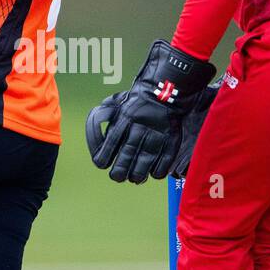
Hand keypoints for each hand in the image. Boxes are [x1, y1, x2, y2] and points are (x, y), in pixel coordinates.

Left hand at [85, 40, 215, 182]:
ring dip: (136, 176)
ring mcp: (155, 137)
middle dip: (118, 174)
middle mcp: (138, 131)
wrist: (163, 91)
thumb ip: (106, 124)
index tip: (103, 163)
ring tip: (134, 178)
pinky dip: (156, 172)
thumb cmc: (136, 102)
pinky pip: (162, 164)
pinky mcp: (170, 141)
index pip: (107, 149)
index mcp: (123, 122)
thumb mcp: (117, 108)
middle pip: (125, 161)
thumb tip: (99, 146)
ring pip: (143, 165)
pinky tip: (152, 172)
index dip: (102, 160)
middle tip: (117, 176)